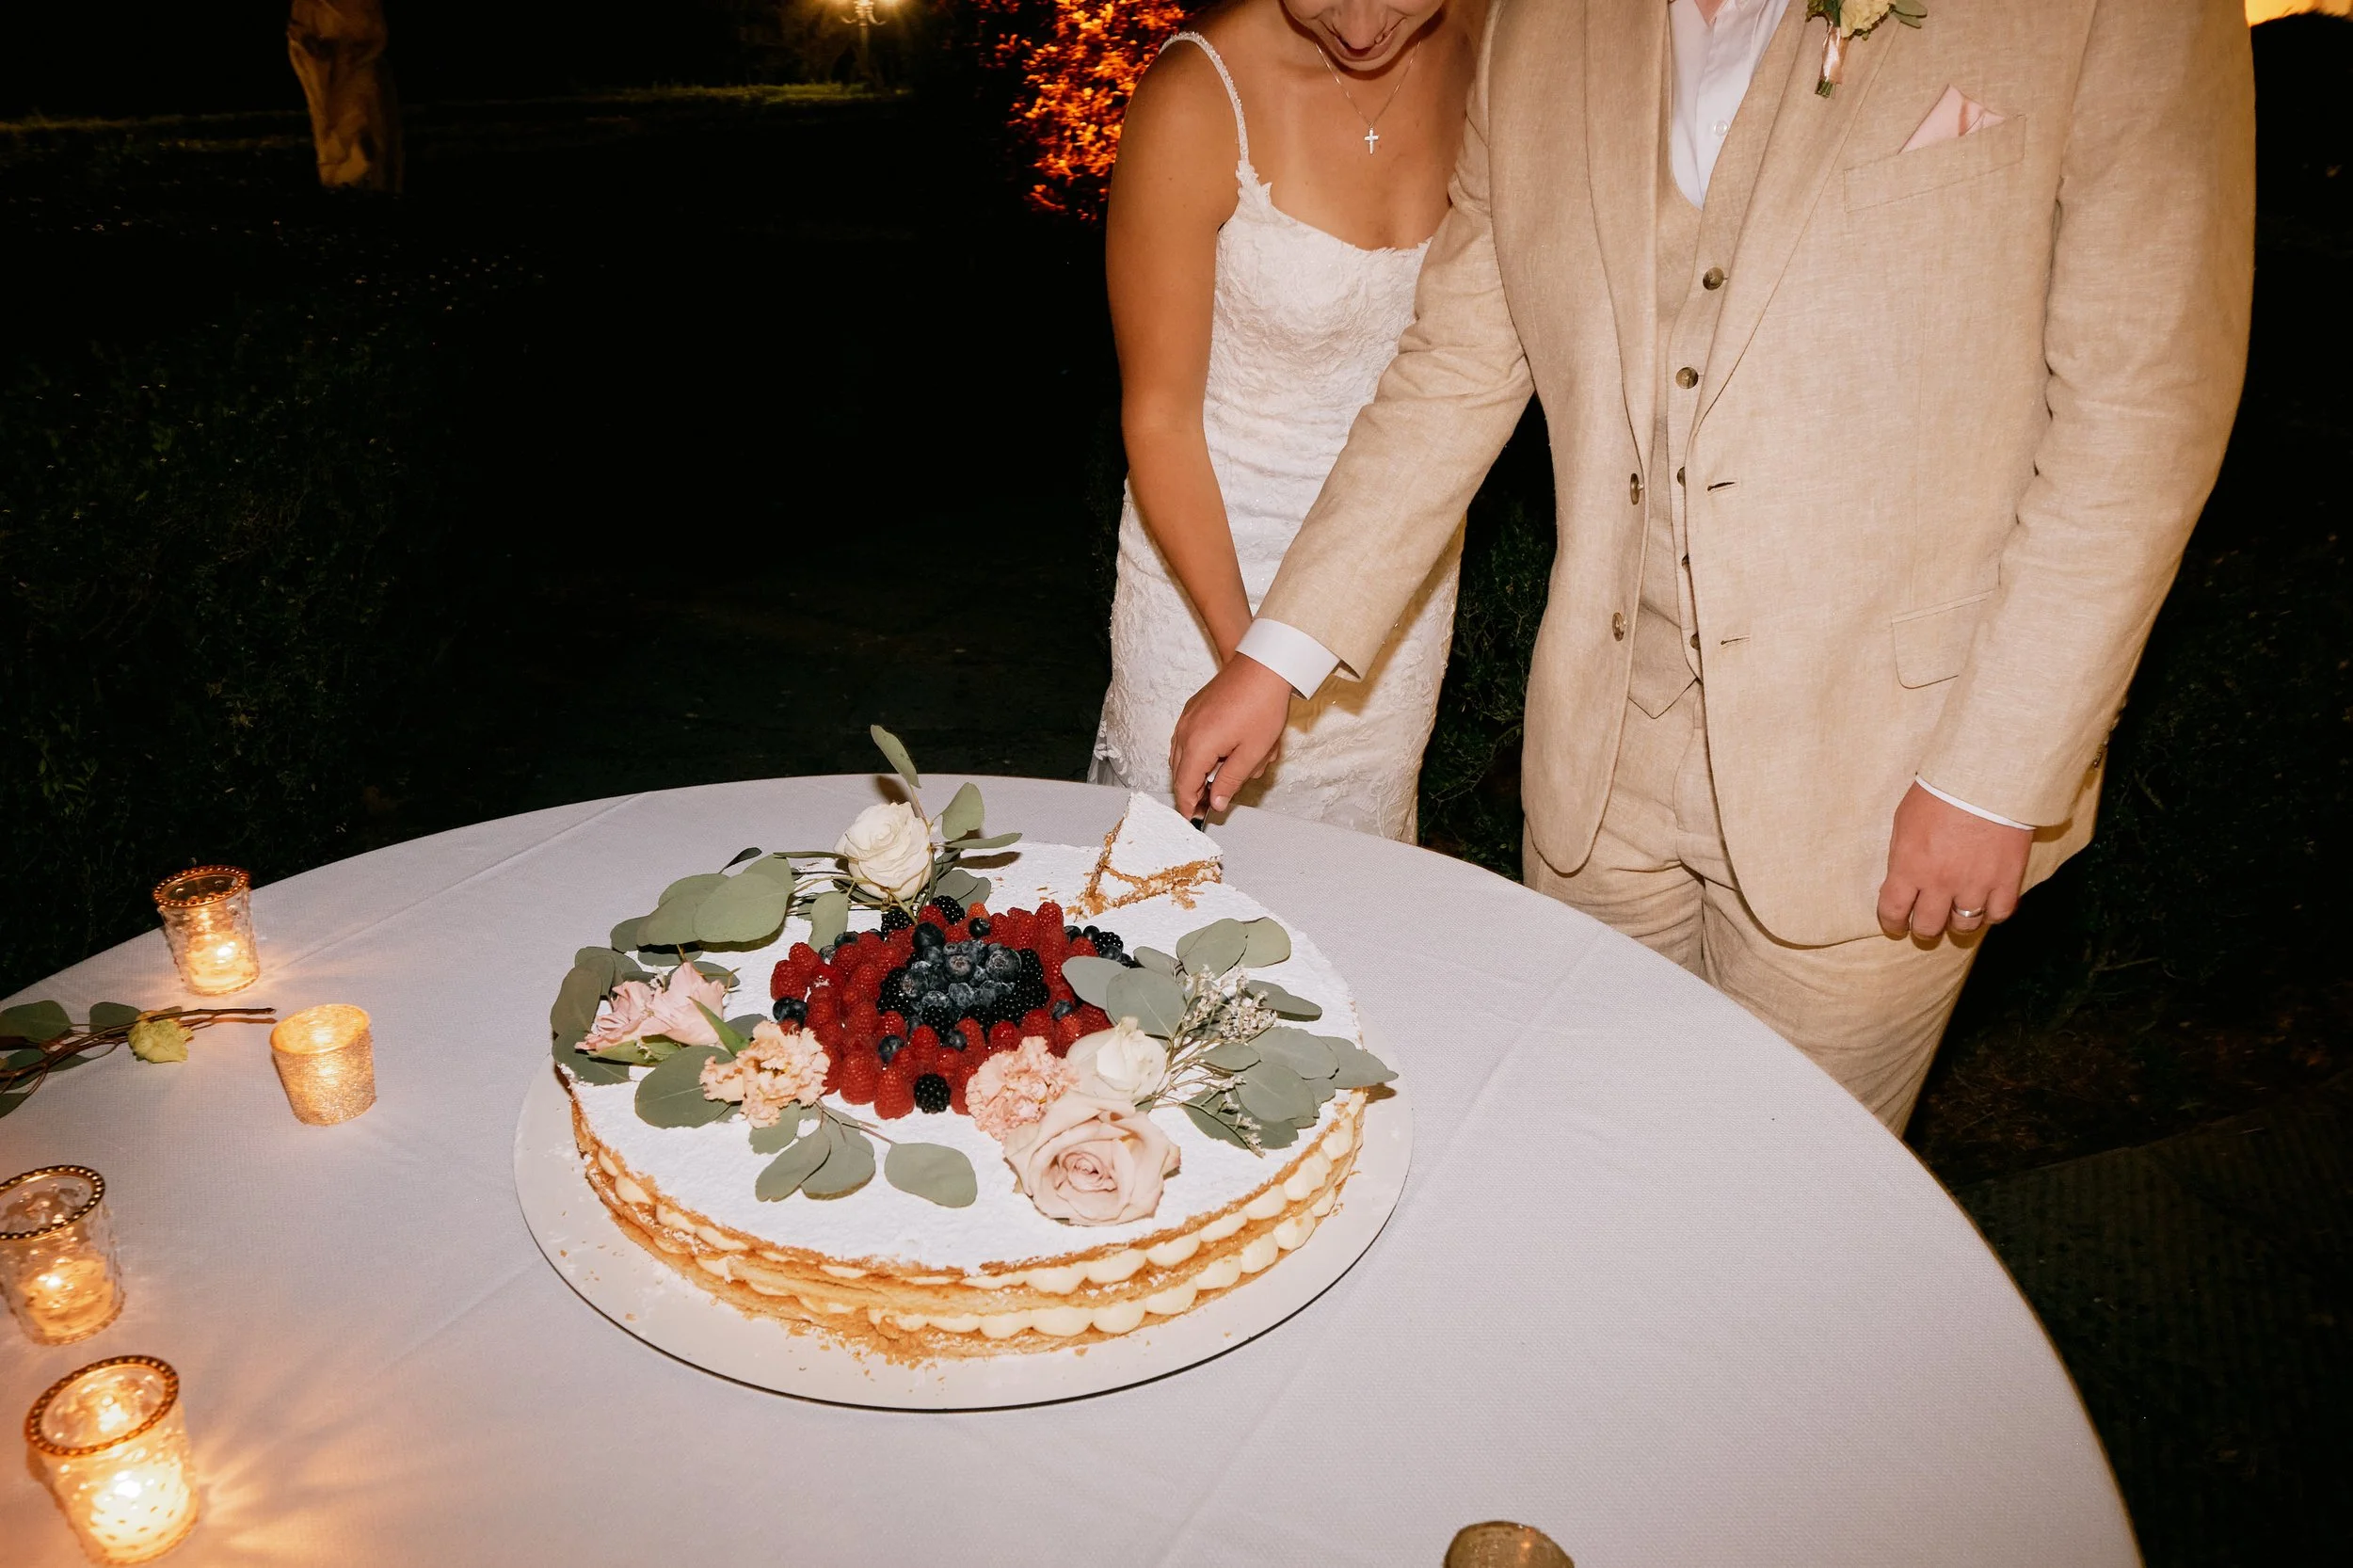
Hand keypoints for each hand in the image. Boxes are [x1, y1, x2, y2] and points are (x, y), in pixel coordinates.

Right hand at [1168, 654, 1292, 816]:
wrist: (1263, 666)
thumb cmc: (1262, 705)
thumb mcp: (1253, 753)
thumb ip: (1231, 781)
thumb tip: (1217, 801)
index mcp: (1198, 745)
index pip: (1184, 786)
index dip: (1188, 806)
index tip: (1194, 818)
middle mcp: (1186, 731)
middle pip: (1179, 772)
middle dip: (1194, 790)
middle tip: (1212, 802)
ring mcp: (1187, 718)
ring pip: (1182, 756)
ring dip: (1197, 771)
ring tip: (1221, 777)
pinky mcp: (1194, 709)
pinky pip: (1187, 739)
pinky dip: (1198, 752)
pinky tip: (1221, 753)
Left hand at [1876, 783, 2031, 940]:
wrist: (1985, 777)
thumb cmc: (1939, 792)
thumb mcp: (1904, 822)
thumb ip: (1903, 857)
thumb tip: (1901, 881)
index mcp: (1910, 867)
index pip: (1894, 912)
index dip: (1893, 924)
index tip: (1896, 925)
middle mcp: (1941, 883)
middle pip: (1929, 927)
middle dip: (1924, 928)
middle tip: (1927, 920)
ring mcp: (1975, 885)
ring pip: (1964, 927)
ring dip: (1958, 922)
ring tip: (1957, 911)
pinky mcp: (2006, 880)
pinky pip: (1998, 914)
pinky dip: (1991, 914)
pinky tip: (1986, 905)